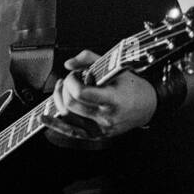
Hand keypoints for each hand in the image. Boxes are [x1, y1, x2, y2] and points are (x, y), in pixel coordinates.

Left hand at [42, 50, 157, 141]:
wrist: (149, 106)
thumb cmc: (132, 86)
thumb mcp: (116, 66)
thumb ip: (90, 59)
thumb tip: (68, 64)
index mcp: (113, 99)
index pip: (81, 93)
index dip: (71, 81)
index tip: (75, 74)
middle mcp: (106, 117)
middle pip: (72, 105)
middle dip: (65, 89)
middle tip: (70, 80)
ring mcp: (101, 129)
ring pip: (68, 117)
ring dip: (59, 100)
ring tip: (64, 89)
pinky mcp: (97, 135)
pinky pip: (71, 131)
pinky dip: (56, 125)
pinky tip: (44, 118)